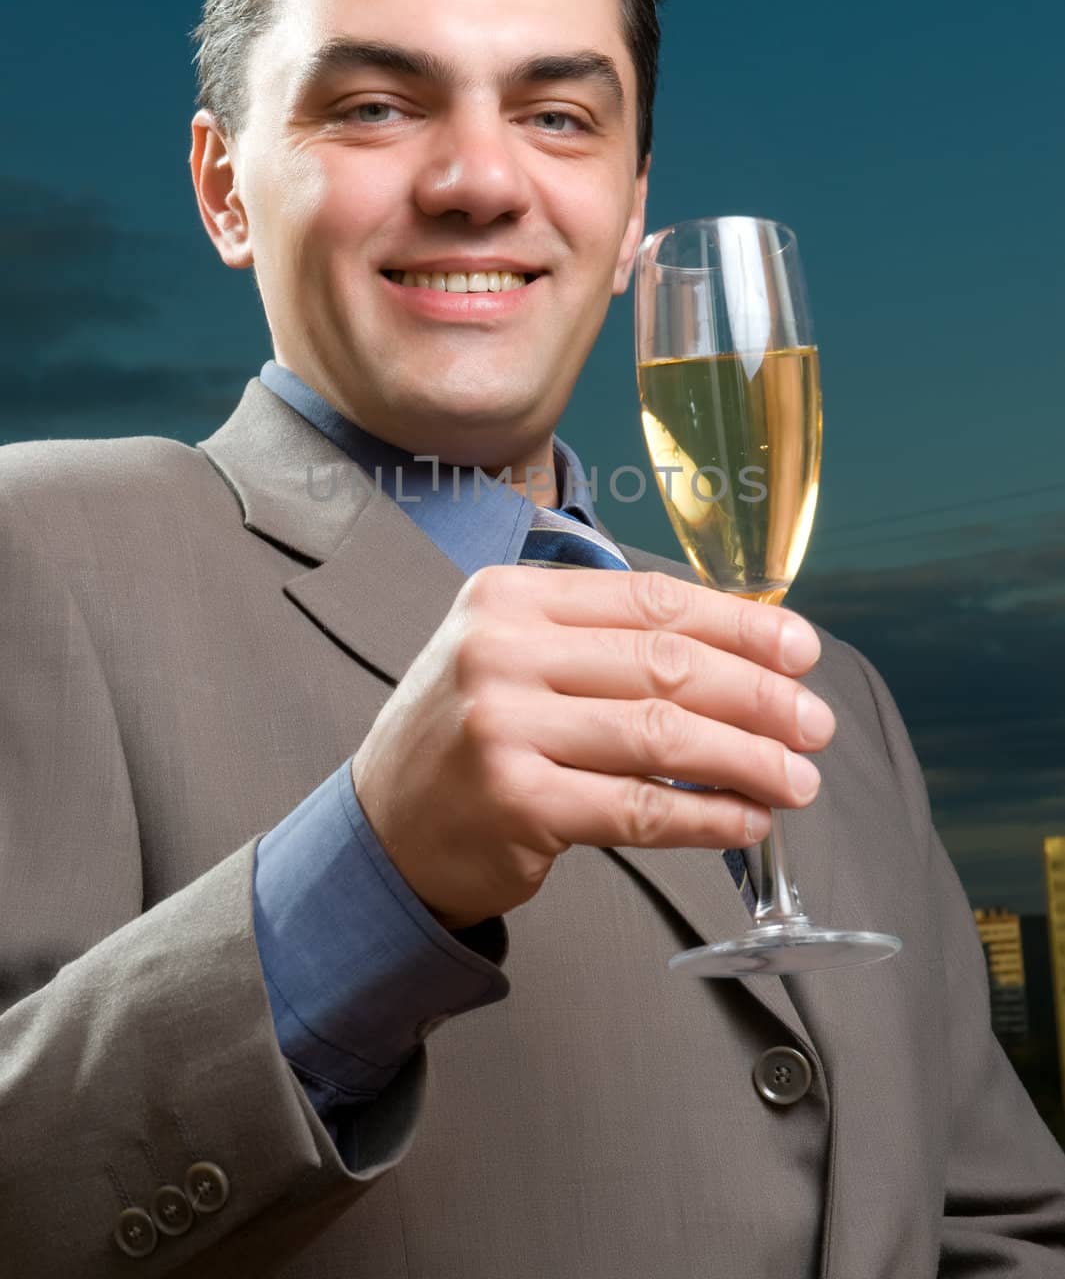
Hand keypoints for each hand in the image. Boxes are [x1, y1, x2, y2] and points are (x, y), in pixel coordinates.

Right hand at [351, 567, 834, 930]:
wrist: (381, 828)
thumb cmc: (467, 737)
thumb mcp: (510, 657)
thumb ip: (602, 642)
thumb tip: (741, 653)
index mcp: (507, 597)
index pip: (648, 599)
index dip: (737, 625)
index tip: (800, 650)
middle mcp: (499, 650)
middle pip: (664, 663)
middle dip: (758, 694)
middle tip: (814, 722)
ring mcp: (501, 725)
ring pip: (661, 735)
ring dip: (748, 758)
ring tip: (798, 778)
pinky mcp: (514, 802)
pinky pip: (637, 807)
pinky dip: (705, 815)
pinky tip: (747, 819)